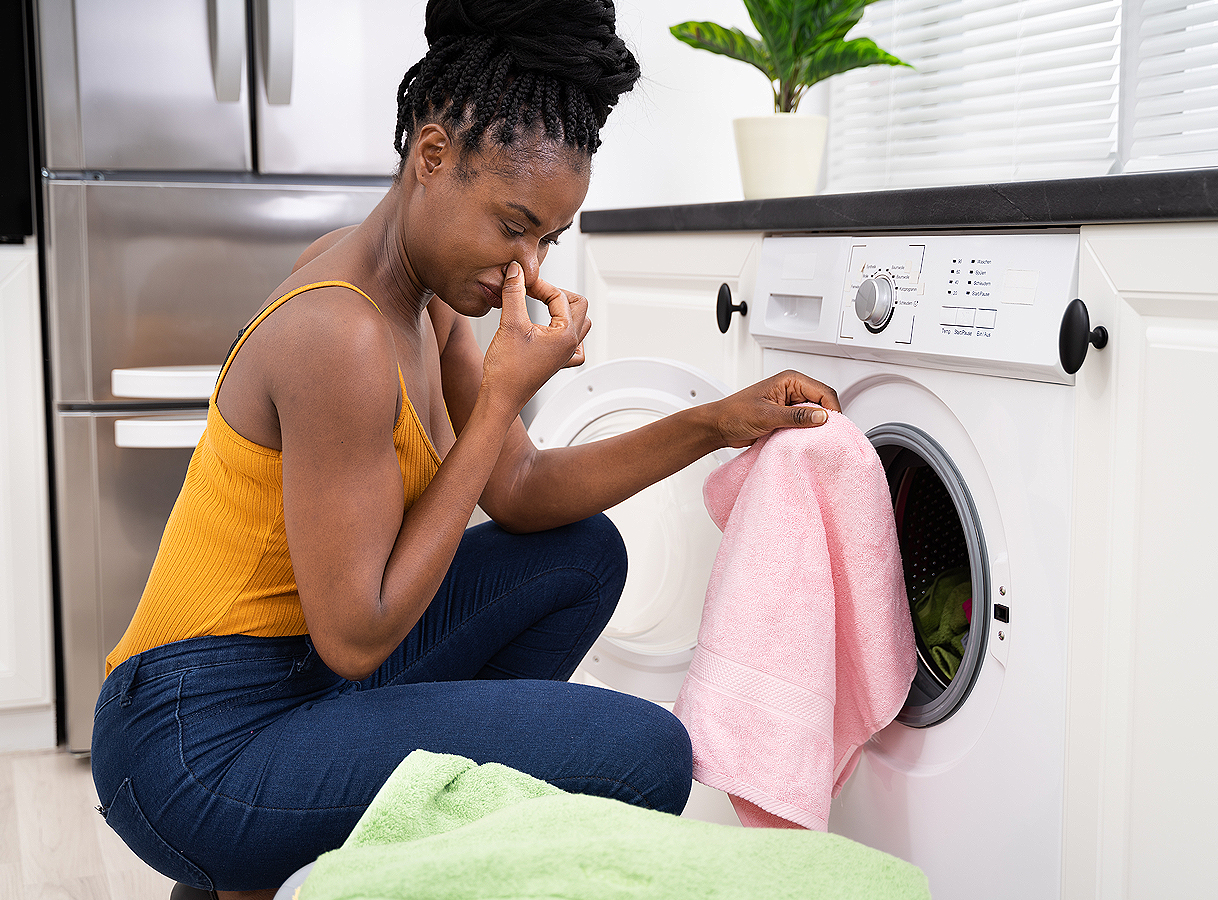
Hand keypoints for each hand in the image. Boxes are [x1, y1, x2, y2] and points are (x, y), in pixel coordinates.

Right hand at [481, 262, 591, 412]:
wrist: (500, 398)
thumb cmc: (506, 371)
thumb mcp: (510, 323)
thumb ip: (514, 293)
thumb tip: (515, 271)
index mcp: (566, 335)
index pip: (559, 296)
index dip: (539, 285)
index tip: (521, 282)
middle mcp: (570, 345)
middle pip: (579, 306)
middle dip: (556, 293)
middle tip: (534, 291)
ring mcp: (565, 355)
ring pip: (579, 323)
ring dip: (563, 310)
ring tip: (541, 305)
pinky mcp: (556, 363)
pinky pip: (573, 344)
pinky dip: (565, 332)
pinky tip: (549, 331)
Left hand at [711, 370, 840, 447]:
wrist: (718, 427)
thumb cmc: (734, 413)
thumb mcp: (767, 415)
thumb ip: (796, 416)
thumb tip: (821, 417)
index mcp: (790, 380)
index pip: (823, 391)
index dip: (832, 409)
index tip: (834, 427)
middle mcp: (792, 390)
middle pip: (823, 402)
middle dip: (826, 418)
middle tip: (826, 435)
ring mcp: (790, 404)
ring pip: (815, 415)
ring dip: (815, 427)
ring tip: (813, 439)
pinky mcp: (786, 417)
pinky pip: (805, 424)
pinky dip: (806, 433)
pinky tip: (803, 441)